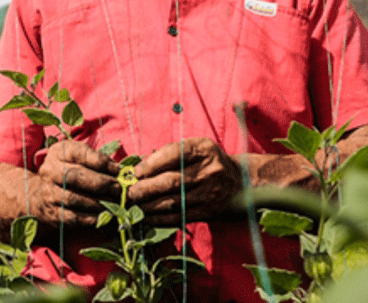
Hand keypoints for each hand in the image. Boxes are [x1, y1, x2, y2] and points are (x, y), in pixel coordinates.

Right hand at [32, 139, 122, 229]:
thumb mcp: (78, 159)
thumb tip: (119, 171)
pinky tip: (101, 216)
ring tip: (112, 203)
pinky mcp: (51, 212)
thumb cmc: (68, 172)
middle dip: (100, 183)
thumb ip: (97, 161)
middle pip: (74, 176)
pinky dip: (88, 218)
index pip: (79, 153)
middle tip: (117, 188)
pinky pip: (71, 217)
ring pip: (72, 198)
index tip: (117, 169)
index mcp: (58, 152)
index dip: (100, 161)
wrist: (40, 194)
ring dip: (96, 202)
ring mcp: (48, 192)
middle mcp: (50, 171)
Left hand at [125, 137, 240, 225]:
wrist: (238, 181)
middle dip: (146, 188)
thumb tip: (139, 167)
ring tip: (135, 205)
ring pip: (174, 202)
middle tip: (130, 193)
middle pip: (172, 181)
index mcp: (203, 150)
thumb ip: (168, 154)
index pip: (174, 154)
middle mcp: (209, 171)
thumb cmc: (206, 161)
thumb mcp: (193, 148)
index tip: (135, 172)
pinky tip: (148, 217)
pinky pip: (181, 217)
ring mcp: (210, 193)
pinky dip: (161, 219)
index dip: (151, 164)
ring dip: (150, 206)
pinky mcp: (209, 211)